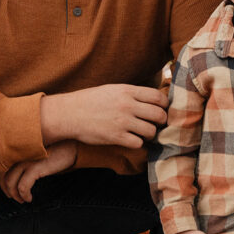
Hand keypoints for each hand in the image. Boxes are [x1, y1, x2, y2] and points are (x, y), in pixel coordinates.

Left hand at [0, 140, 77, 202]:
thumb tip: (7, 174)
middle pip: (1, 175)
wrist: (70, 146)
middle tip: (12, 196)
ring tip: (21, 199)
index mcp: (16, 150)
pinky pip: (23, 186)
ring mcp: (27, 160)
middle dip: (5, 189)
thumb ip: (21, 160)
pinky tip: (29, 198)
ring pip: (10, 182)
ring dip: (14, 194)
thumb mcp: (33, 154)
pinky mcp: (36, 167)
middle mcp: (19, 154)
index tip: (6, 187)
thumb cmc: (52, 150)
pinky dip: (24, 195)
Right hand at [41, 84, 167, 147]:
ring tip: (143, 132)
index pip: (158, 97)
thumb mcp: (113, 89)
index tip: (162, 109)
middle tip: (156, 123)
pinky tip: (131, 139)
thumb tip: (154, 99)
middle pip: (159, 115)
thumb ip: (133, 93)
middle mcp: (127, 105)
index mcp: (127, 91)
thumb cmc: (91, 100)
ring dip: (150, 134)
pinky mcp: (116, 137)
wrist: (69, 113)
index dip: (164, 105)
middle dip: (161, 121)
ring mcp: (122, 122)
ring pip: (151, 131)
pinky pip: (138, 143)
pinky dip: (137, 143)